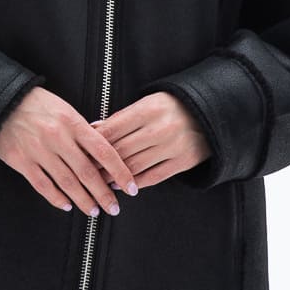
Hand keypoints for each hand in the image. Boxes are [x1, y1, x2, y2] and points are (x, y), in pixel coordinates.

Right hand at [0, 86, 139, 214]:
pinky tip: (67, 206)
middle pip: (88, 172)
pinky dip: (56, 198)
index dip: (120, 171)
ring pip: (67, 182)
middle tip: (114, 208)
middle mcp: (58, 138)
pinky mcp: (22, 161)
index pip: (104, 151)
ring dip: (83, 200)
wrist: (1, 102)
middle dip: (104, 194)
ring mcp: (39, 151)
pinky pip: (43, 185)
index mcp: (72, 123)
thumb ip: (82, 131)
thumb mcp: (64, 109)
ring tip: (94, 211)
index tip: (131, 187)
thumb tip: (102, 154)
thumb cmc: (36, 104)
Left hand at [90, 91, 212, 189]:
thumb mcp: (147, 104)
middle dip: (100, 163)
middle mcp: (161, 128)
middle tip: (85, 170)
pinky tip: (123, 186)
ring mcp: (173, 147)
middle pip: (121, 150)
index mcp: (149, 109)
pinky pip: (154, 176)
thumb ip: (122, 117)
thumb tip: (94, 129)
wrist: (208, 113)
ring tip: (100, 181)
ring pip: (135, 166)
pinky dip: (136, 183)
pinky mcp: (182, 162)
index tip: (81, 151)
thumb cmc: (170, 107)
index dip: (94, 143)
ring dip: (114, 176)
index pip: (113, 129)